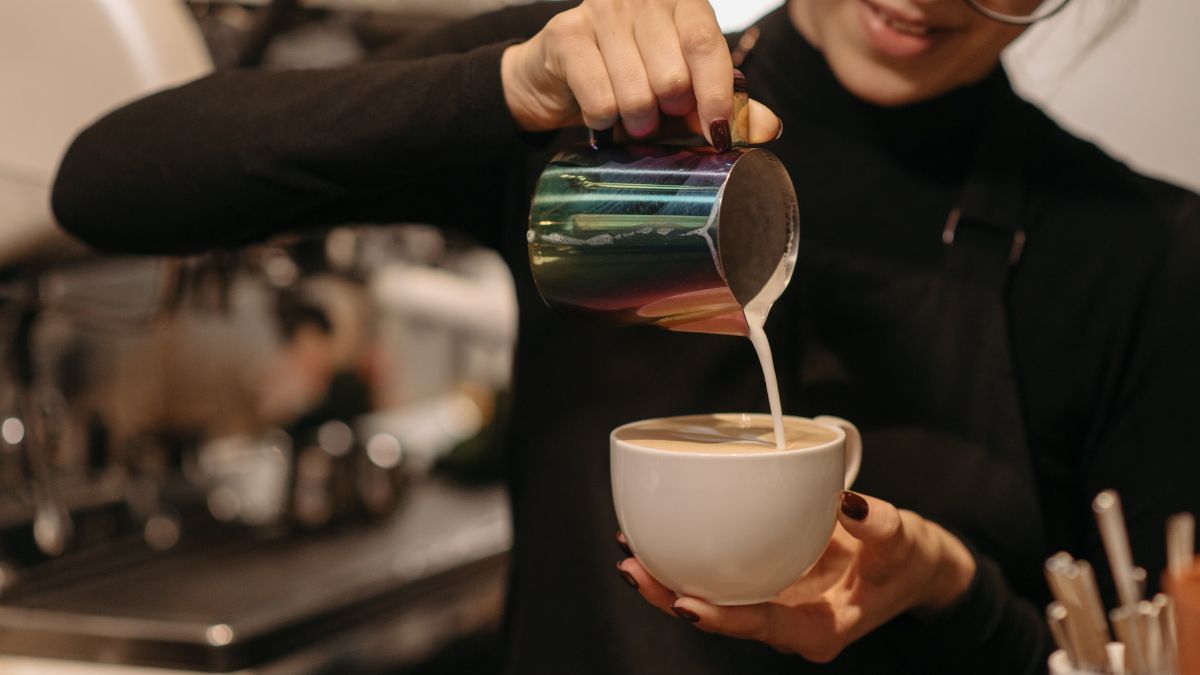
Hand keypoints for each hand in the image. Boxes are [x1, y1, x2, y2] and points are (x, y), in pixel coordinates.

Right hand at [500, 0, 781, 147]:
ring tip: (629, 118)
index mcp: (682, 4)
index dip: (715, 94)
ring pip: (636, 93)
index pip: (706, 45)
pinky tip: (600, 114)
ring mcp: (602, 10)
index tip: (717, 134)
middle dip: (668, 114)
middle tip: (658, 117)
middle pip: (672, 76)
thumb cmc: (629, 81)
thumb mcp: (683, 95)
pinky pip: (600, 100)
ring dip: (635, 122)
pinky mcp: (567, 34)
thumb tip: (770, 129)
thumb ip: (725, 107)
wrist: (556, 78)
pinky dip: (603, 121)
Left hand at [616, 491, 976, 661]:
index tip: (686, 604)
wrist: (914, 566)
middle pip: (722, 617)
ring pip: (712, 599)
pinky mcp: (766, 581)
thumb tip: (849, 503)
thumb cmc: (909, 560)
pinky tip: (658, 534)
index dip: (724, 618)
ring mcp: (774, 604)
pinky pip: (721, 575)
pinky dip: (689, 558)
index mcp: (820, 628)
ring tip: (629, 553)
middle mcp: (788, 623)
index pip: (764, 627)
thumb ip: (880, 525)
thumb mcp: (905, 540)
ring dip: (668, 580)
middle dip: (672, 598)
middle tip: (632, 569)